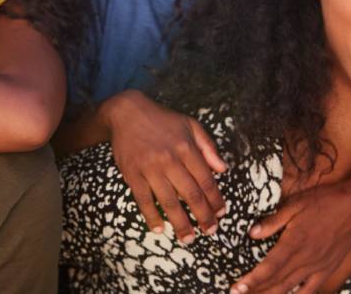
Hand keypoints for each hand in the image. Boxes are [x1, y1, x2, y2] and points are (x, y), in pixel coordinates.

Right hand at [102, 90, 227, 243]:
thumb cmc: (162, 120)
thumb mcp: (191, 125)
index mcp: (187, 148)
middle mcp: (170, 160)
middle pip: (190, 195)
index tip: (221, 214)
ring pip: (169, 201)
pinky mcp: (132, 174)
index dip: (215, 200)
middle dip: (203, 216)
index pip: (206, 180)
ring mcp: (150, 168)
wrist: (127, 113)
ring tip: (189, 238)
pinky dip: (151, 216)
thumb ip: (209, 147)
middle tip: (211, 232)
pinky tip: (159, 228)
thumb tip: (223, 170)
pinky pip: (143, 200)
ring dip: (180, 223)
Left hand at [231, 175, 350, 293]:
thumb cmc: (325, 201)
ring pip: (291, 290)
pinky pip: (311, 290)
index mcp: (294, 243)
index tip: (236, 289)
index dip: (251, 281)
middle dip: (255, 292)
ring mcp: (318, 267)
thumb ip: (273, 221)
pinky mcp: (328, 269)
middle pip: (276, 283)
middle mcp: (305, 259)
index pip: (268, 268)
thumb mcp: (295, 204)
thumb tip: (252, 233)